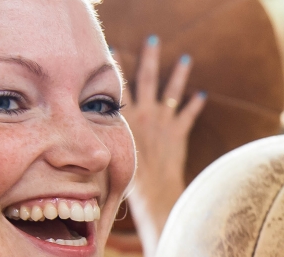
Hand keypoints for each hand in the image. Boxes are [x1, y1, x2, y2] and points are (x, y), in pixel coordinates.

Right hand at [120, 36, 206, 235]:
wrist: (152, 189)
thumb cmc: (128, 176)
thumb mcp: (109, 150)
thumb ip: (102, 136)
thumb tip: (81, 134)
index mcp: (126, 117)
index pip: (120, 86)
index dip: (116, 67)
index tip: (113, 49)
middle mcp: (145, 114)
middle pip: (147, 78)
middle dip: (150, 58)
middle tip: (153, 40)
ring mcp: (163, 121)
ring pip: (172, 91)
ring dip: (180, 74)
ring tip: (186, 59)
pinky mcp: (178, 132)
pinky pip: (189, 115)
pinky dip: (196, 105)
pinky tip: (202, 95)